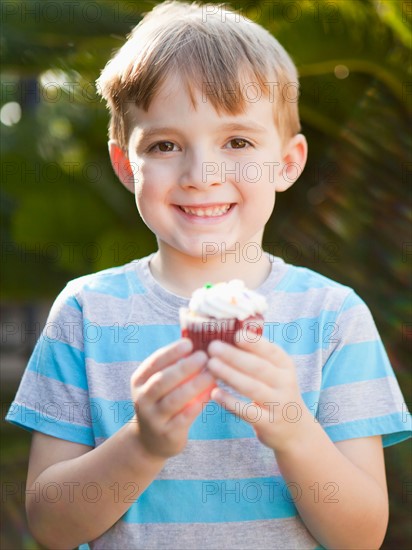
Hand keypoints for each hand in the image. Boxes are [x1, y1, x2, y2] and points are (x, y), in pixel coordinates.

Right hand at [130, 339, 215, 458]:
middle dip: (183, 367)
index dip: (171, 352)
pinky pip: (183, 419)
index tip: (189, 343)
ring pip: (173, 400)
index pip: (154, 362)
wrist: (150, 440)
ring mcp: (152, 418)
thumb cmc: (162, 401)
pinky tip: (210, 395)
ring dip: (193, 386)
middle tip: (204, 356)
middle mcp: (142, 399)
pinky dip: (196, 406)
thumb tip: (199, 340)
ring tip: (211, 375)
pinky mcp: (166, 434)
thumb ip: (174, 365)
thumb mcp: (159, 383)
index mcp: (140, 380)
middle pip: (162, 380)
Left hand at [207, 333, 307, 452]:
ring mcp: (278, 404)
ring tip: (211, 365)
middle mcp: (285, 383)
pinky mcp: (269, 424)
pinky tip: (215, 393)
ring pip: (253, 387)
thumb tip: (227, 334)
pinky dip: (231, 402)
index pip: (271, 350)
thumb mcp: (276, 373)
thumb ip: (257, 356)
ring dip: (230, 375)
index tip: (235, 334)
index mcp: (285, 366)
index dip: (254, 342)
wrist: (295, 431)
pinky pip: (248, 412)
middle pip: (258, 367)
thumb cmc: (276, 393)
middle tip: (213, 347)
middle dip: (234, 356)